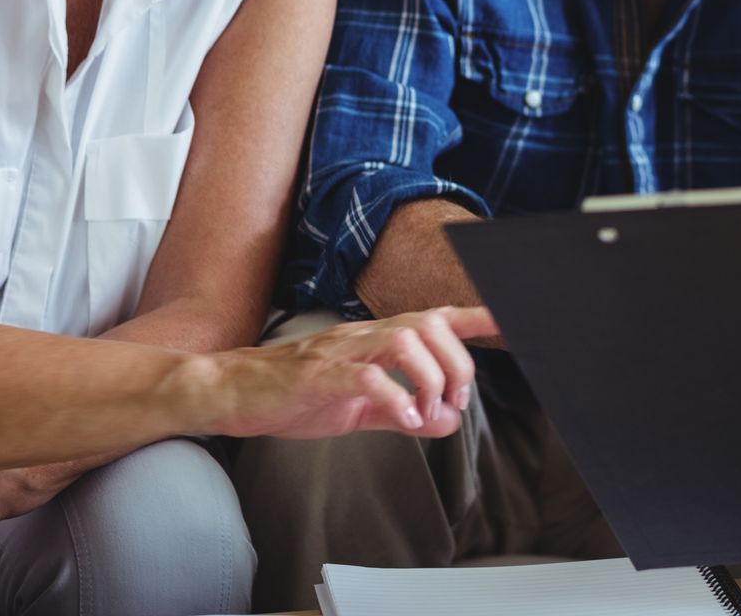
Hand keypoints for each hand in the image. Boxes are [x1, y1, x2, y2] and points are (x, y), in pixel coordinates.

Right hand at [209, 305, 497, 440]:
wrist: (231, 393)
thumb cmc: (295, 394)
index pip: (436, 318)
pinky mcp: (317, 374)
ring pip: (403, 339)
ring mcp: (340, 351)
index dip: (475, 317)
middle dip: (456, 361)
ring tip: (431, 409)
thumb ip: (405, 413)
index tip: (509, 323)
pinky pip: (365, 376)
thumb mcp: (361, 407)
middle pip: (429, 324)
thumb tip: (448, 422)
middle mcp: (364, 335)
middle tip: (456, 399)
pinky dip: (394, 395)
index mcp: (377, 339)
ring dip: (430, 375)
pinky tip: (404, 417)